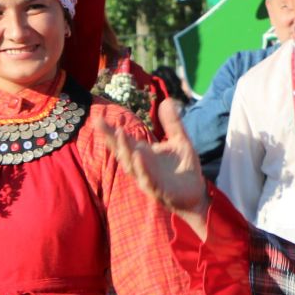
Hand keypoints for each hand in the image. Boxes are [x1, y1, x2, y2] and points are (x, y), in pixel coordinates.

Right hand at [100, 98, 210, 235]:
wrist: (197, 194)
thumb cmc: (185, 168)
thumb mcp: (180, 141)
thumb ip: (172, 123)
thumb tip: (166, 100)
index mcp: (144, 154)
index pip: (124, 141)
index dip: (110, 131)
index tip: (98, 118)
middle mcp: (141, 166)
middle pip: (122, 152)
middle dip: (111, 139)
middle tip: (100, 124)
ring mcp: (148, 178)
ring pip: (131, 165)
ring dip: (125, 150)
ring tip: (120, 133)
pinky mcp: (158, 190)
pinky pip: (147, 179)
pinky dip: (142, 168)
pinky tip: (139, 156)